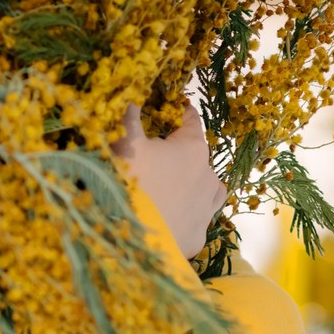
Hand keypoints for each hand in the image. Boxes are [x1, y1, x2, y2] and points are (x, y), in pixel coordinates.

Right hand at [113, 102, 226, 259]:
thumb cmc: (131, 183)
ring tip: (175, 187)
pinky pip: (196, 219)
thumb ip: (129, 117)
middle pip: (198, 156)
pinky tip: (170, 217)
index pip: (191, 122)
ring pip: (208, 189)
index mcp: (192, 149)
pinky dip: (185, 215)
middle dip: (180, 153)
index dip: (180, 113)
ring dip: (195, 184)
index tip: (174, 107)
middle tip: (158, 155)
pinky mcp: (198, 236)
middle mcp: (208, 176)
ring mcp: (206, 208)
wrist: (137, 241)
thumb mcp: (125, 144)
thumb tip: (132, 93)